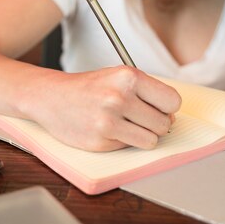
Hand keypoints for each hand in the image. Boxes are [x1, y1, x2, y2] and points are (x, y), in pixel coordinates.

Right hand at [24, 66, 180, 151]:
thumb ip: (146, 93)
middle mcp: (119, 97)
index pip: (172, 100)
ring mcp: (109, 121)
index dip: (168, 107)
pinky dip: (123, 140)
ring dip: (143, 135)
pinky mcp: (100, 141)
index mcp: (127, 77)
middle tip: (139, 116)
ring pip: (151, 140)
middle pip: (164, 123)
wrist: (52, 97)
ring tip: (126, 123)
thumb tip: (172, 117)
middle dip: (156, 123)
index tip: (159, 107)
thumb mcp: (118, 77)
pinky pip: (130, 146)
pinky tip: (108, 129)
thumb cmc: (89, 87)